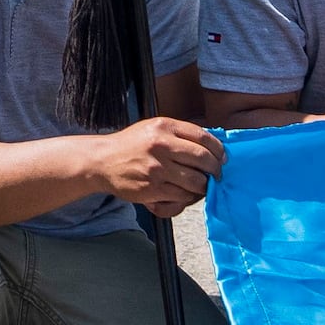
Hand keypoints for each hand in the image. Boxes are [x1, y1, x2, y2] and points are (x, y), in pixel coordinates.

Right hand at [91, 115, 225, 212]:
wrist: (103, 161)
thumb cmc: (132, 145)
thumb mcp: (153, 129)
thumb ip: (179, 133)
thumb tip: (211, 145)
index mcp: (164, 127)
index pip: (203, 137)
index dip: (218, 150)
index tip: (222, 158)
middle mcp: (161, 145)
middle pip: (204, 159)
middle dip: (216, 170)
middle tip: (217, 174)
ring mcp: (157, 168)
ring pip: (196, 181)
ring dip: (204, 186)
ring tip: (203, 186)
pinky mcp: (152, 188)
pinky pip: (182, 196)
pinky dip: (189, 197)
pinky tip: (186, 194)